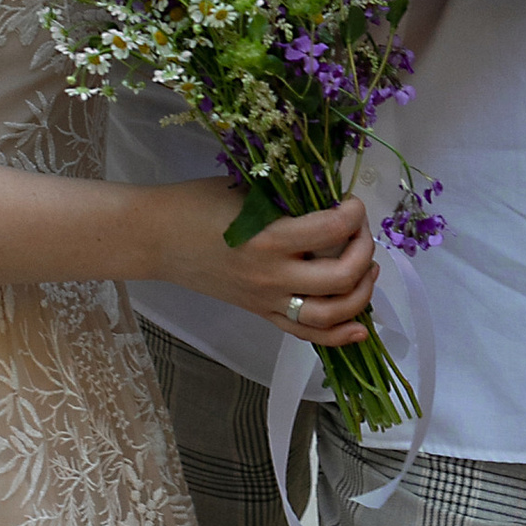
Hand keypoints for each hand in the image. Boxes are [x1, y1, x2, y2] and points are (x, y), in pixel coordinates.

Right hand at [144, 182, 376, 345]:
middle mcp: (272, 276)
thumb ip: (288, 198)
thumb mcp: (247, 190)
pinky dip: (338, 335)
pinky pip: (305, 334)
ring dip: (361, 294)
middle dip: (364, 252)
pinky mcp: (260, 313)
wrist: (157, 238)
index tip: (350, 202)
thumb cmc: (198, 204)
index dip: (354, 214)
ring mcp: (266, 300)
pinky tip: (361, 327)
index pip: (332, 230)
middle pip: (341, 277)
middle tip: (361, 233)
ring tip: (368, 270)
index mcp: (269, 237)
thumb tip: (331, 199)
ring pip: (330, 315)